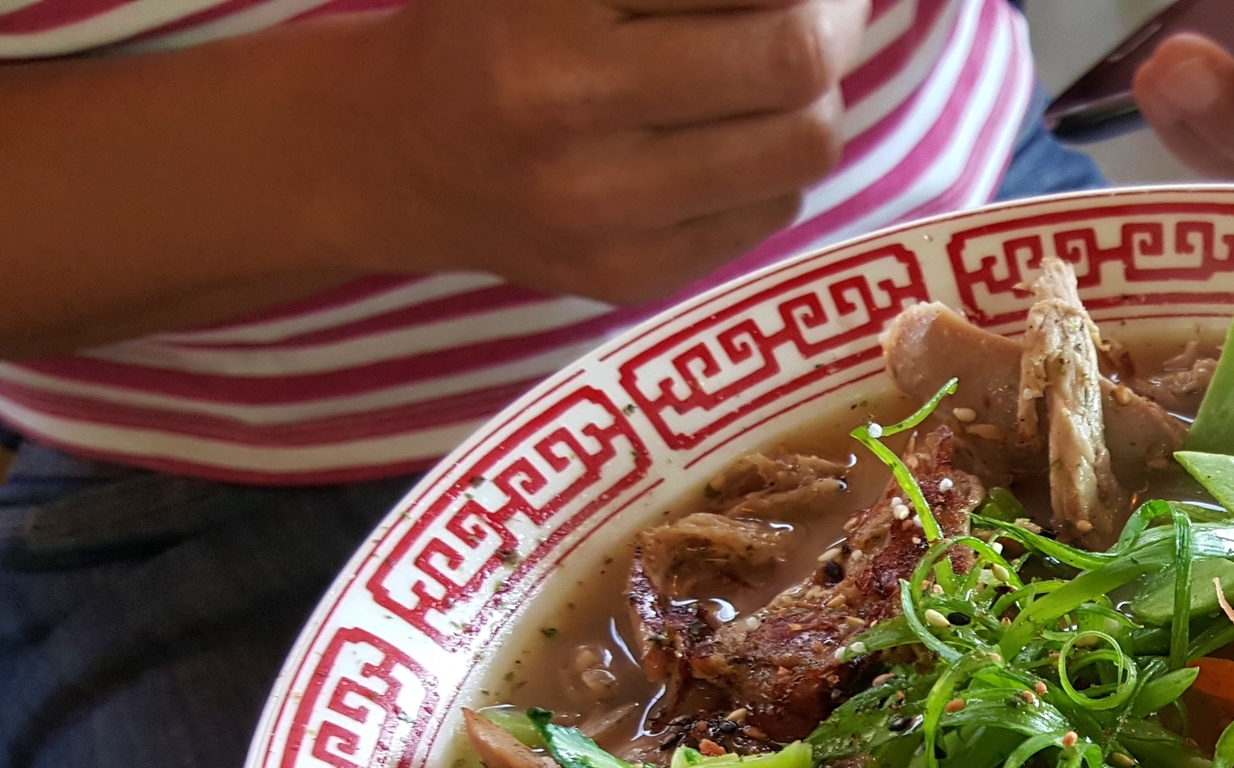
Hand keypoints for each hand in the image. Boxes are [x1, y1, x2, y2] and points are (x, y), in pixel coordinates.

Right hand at [352, 0, 871, 302]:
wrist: (400, 154)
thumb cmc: (496, 26)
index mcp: (545, 0)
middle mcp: (566, 103)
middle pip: (792, 57)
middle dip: (833, 21)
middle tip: (827, 7)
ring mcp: (601, 206)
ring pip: (805, 144)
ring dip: (818, 96)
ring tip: (782, 70)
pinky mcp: (630, 274)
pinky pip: (775, 209)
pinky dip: (775, 164)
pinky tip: (729, 138)